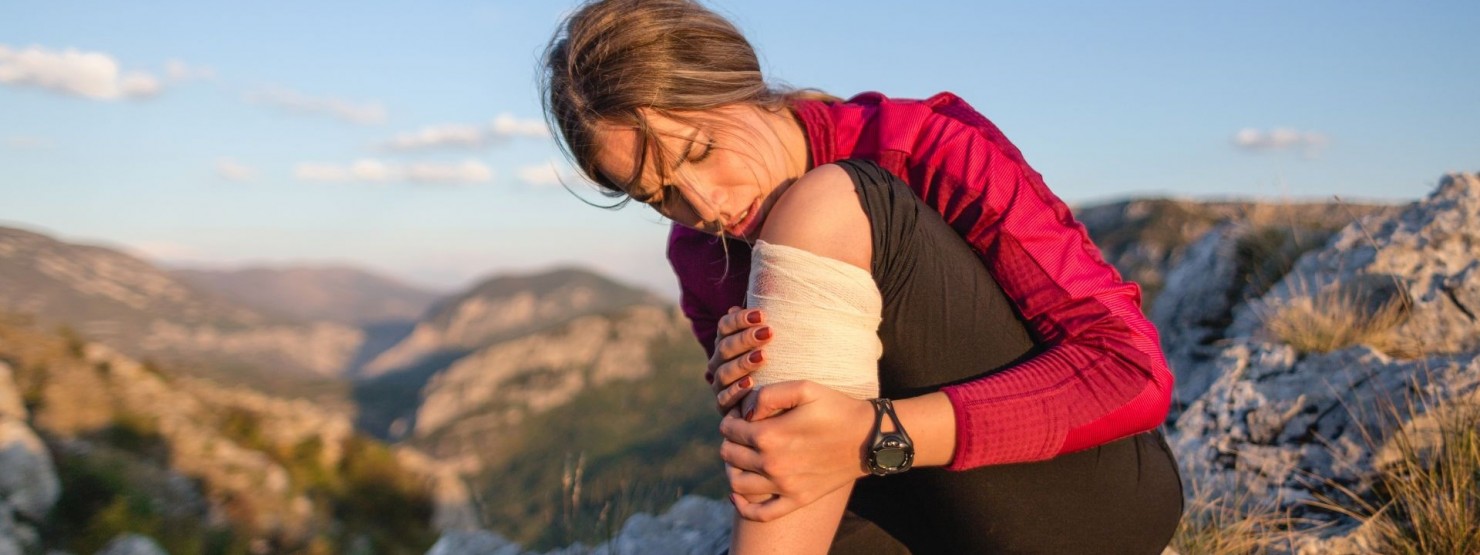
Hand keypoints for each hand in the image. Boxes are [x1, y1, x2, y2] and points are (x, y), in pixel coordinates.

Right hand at [708, 306, 770, 414]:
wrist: (777, 399)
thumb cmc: (777, 361)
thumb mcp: (772, 341)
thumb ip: (763, 323)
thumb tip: (755, 299)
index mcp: (726, 341)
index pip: (725, 326)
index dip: (740, 319)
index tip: (763, 315)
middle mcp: (719, 361)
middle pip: (726, 347)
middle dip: (746, 338)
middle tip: (768, 333)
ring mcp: (720, 384)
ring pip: (724, 372)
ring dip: (743, 363)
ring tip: (763, 357)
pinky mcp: (724, 405)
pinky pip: (725, 398)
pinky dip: (737, 391)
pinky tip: (751, 384)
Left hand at [718, 380, 873, 521]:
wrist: (869, 438)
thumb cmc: (837, 408)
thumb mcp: (804, 387)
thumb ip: (768, 394)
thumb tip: (745, 412)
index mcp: (770, 435)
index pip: (729, 429)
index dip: (731, 418)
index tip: (741, 414)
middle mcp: (773, 464)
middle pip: (729, 454)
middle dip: (730, 440)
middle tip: (742, 432)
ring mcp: (784, 486)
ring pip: (737, 483)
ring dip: (732, 468)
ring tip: (742, 456)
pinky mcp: (797, 500)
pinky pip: (760, 513)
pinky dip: (742, 507)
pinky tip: (739, 494)